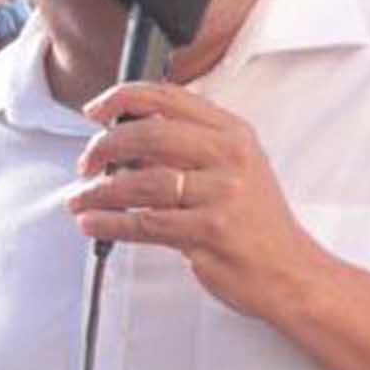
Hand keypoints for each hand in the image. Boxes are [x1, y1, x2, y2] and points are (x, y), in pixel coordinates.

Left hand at [71, 82, 335, 324]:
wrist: (291, 272)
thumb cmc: (255, 223)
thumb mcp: (233, 169)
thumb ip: (185, 148)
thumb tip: (123, 139)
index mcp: (233, 133)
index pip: (169, 97)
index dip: (123, 98)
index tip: (94, 110)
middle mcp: (229, 156)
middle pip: (148, 135)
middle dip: (103, 148)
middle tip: (85, 163)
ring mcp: (221, 193)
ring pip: (141, 182)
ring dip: (98, 191)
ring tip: (78, 200)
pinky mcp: (209, 231)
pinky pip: (144, 223)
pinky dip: (109, 223)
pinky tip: (92, 223)